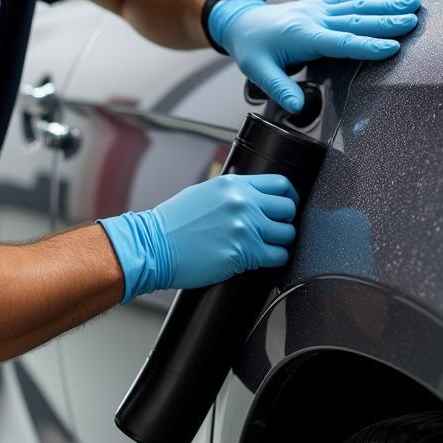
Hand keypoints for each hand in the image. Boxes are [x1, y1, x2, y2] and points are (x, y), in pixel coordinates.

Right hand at [99, 173, 298, 302]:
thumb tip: (251, 197)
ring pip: (287, 233)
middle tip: (275, 228)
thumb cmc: (172, 224)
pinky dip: (274, 258)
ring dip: (280, 241)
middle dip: (284, 220)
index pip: (279, 183)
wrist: (154, 246)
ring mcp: (245, 227)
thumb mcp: (203, 193)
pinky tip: (262, 258)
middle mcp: (242, 203)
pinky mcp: (244, 253)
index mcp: (233, 185)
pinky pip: (278, 256)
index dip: (288, 196)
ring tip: (266, 245)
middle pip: (288, 208)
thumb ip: (231, 192)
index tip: (286, 205)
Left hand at [208, 0, 420, 112]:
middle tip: (414, 21)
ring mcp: (317, 10)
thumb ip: (279, 89)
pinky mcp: (317, 6)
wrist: (239, 20)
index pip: (341, 42)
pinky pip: (345, 0)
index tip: (392, 47)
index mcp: (303, 35)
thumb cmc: (250, 45)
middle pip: (357, 20)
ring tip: (411, 4)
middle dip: (387, 21)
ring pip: (356, 6)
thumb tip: (297, 107)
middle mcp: (314, 18)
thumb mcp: (258, 71)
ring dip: (385, 6)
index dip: (367, 45)